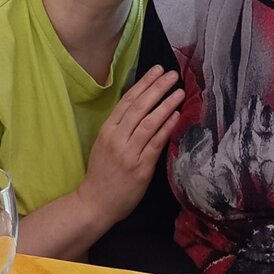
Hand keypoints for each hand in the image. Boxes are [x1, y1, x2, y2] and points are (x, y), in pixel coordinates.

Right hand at [78, 66, 184, 228]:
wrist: (95, 203)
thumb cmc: (102, 174)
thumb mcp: (105, 145)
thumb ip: (121, 127)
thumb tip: (142, 107)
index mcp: (107, 130)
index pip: (127, 101)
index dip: (143, 84)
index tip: (156, 70)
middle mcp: (117, 138)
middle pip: (139, 108)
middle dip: (156, 88)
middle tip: (171, 74)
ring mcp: (128, 153)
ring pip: (148, 123)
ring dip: (165, 105)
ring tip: (179, 92)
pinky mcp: (140, 168)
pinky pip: (155, 144)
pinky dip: (165, 128)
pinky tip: (175, 115)